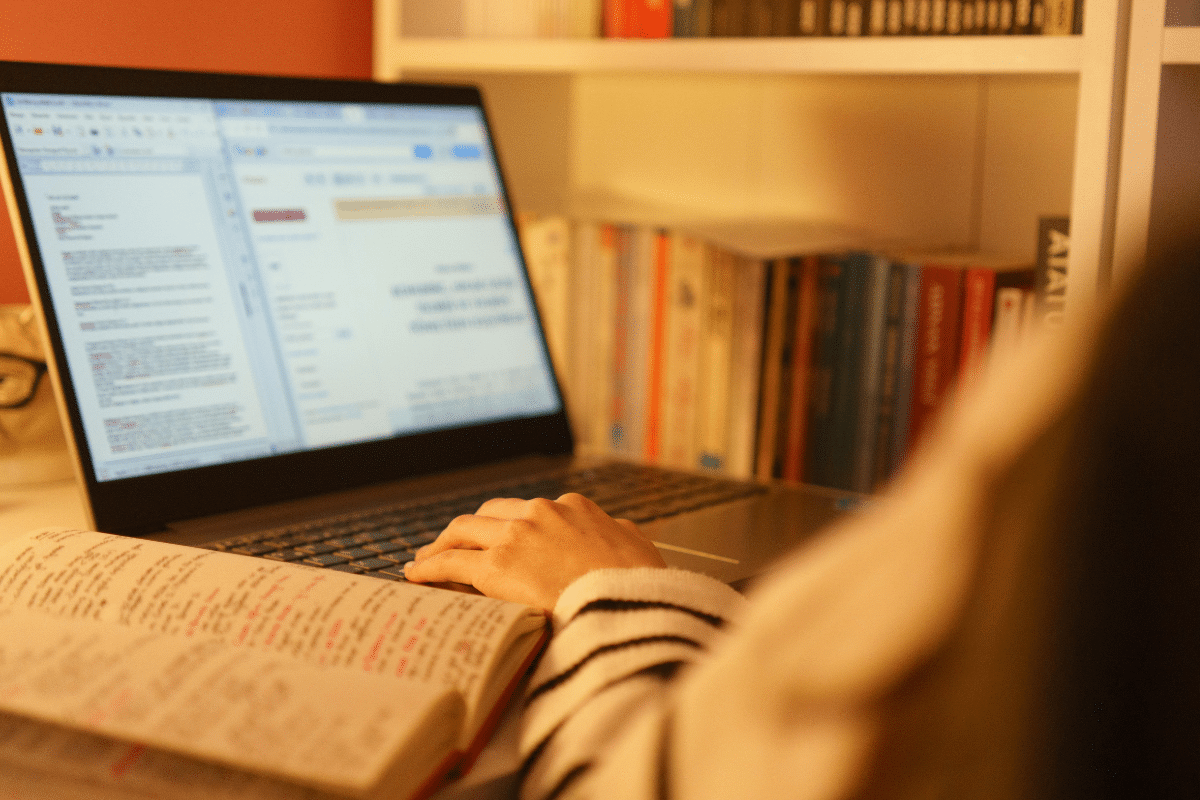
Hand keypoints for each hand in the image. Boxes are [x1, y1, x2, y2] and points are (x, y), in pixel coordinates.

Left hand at [404, 493, 666, 609]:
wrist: (632, 606)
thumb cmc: (640, 588)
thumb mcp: (639, 549)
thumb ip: (620, 536)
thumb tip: (618, 533)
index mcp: (574, 508)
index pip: (527, 512)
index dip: (507, 526)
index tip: (498, 539)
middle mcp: (541, 513)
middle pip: (489, 515)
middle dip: (468, 530)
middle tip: (451, 544)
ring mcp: (517, 537)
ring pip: (463, 532)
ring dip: (441, 544)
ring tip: (427, 559)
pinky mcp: (496, 567)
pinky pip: (451, 563)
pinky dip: (429, 567)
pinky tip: (416, 576)